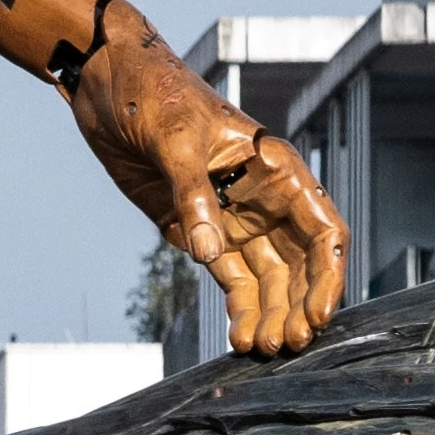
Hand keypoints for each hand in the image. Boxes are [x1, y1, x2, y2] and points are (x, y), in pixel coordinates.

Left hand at [63, 23, 346, 354]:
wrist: (106, 84)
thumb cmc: (151, 94)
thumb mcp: (175, 138)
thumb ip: (193, 195)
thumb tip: (209, 254)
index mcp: (276, 170)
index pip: (322, 231)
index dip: (327, 276)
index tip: (318, 315)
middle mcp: (263, 198)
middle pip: (299, 265)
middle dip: (298, 305)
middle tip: (287, 345)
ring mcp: (232, 216)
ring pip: (267, 278)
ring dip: (270, 314)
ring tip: (264, 350)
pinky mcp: (198, 229)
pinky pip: (230, 277)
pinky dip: (239, 307)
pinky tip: (241, 338)